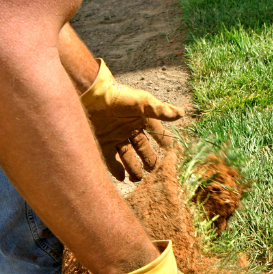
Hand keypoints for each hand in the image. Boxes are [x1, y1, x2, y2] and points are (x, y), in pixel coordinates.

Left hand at [80, 59, 184, 180]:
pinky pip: (111, 160)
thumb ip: (160, 110)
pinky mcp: (103, 143)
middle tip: (156, 171)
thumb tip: (181, 114)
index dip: (164, 141)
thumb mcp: (142, 102)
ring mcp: (116, 137)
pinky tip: (122, 178)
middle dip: (150, 160)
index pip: (157, 133)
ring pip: (128, 157)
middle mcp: (130, 130)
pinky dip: (117, 170)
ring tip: (138, 179)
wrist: (91, 94)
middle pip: (143, 149)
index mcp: (141, 120)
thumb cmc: (118, 96)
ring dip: (134, 168)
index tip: (172, 152)